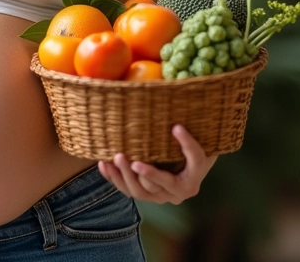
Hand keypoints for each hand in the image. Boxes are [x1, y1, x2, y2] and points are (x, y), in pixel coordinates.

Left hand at [97, 125, 216, 204]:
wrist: (184, 170)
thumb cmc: (189, 150)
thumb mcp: (196, 139)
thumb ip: (188, 129)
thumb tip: (178, 104)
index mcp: (194, 176)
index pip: (194, 161)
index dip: (187, 144)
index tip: (176, 127)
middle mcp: (178, 192)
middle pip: (160, 185)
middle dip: (145, 172)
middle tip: (129, 158)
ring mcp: (160, 195)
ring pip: (140, 192)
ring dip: (125, 175)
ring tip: (116, 157)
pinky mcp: (145, 194)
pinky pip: (127, 189)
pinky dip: (114, 178)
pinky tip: (104, 164)